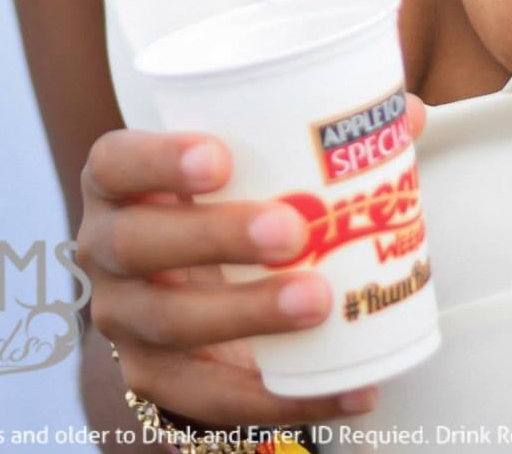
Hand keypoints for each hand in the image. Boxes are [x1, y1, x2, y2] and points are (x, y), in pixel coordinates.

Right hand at [78, 93, 428, 430]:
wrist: (178, 291)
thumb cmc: (220, 204)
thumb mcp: (243, 166)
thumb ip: (314, 135)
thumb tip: (407, 112)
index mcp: (119, 182)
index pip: (117, 162)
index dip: (159, 159)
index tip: (219, 156)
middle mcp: (105, 249)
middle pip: (140, 244)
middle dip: (215, 237)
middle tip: (292, 229)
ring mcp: (125, 321)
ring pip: (172, 324)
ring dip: (248, 315)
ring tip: (318, 301)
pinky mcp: (156, 382)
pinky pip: (215, 399)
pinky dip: (286, 398)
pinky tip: (349, 387)